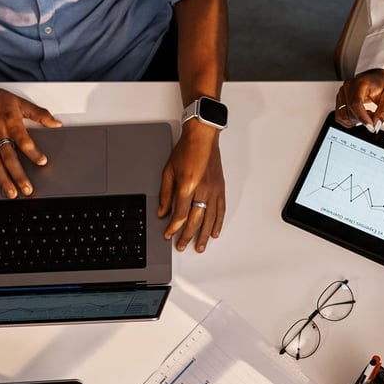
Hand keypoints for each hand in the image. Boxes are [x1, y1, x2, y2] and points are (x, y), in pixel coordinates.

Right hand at [0, 77, 62, 198]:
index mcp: (10, 122)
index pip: (23, 140)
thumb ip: (40, 114)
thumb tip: (56, 123)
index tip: (42, 162)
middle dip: (18, 175)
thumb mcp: (21, 103)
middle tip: (27, 189)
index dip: (33, 152)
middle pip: (8, 158)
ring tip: (12, 194)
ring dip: (4, 180)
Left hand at [158, 121, 224, 252]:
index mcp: (188, 185)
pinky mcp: (221, 189)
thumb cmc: (187, 150)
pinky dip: (218, 223)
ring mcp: (214, 190)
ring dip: (204, 236)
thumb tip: (162, 212)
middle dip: (187, 236)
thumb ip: (166, 194)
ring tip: (200, 247)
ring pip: (209, 219)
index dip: (173, 228)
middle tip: (182, 246)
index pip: (180, 214)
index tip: (168, 234)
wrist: (203, 136)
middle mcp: (203, 190)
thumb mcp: (169, 171)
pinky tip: (214, 233)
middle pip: (195, 220)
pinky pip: (220, 210)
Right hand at [335, 69, 383, 130]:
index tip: (371, 126)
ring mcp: (342, 93)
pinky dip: (350, 120)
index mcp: (360, 83)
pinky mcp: (339, 99)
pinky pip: (340, 117)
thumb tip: (376, 125)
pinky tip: (359, 115)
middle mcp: (348, 86)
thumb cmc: (382, 84)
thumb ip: (383, 112)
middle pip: (349, 112)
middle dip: (362, 119)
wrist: (377, 76)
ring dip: (356, 120)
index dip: (362, 118)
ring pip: (344, 116)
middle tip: (373, 116)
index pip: (356, 104)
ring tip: (367, 114)